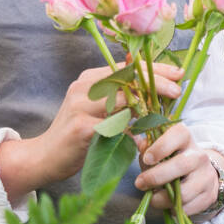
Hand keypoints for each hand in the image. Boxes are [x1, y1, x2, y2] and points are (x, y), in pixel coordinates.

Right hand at [37, 59, 185, 182]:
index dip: (155, 69)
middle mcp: (83, 88)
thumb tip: (154, 93)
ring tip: (166, 115)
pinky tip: (145, 141)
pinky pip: (114, 127)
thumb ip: (119, 100)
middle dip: (157, 83)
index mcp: (88, 79)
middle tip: (178, 92)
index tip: (178, 74)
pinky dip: (133, 133)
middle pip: (127, 79)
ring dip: (148, 107)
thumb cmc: (76, 136)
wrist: (44, 157)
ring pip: (123, 100)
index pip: (127, 67)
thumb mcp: (97, 111)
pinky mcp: (80, 127)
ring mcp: (80, 106)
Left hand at [132, 122, 223, 217]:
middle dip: (155, 177)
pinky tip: (168, 203)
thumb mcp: (158, 150)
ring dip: (162, 199)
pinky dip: (173, 209)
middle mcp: (199, 155)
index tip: (147, 159)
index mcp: (185, 138)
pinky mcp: (209, 196)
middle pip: (180, 165)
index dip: (160, 147)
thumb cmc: (171, 159)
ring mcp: (206, 176)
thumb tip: (142, 146)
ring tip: (153, 198)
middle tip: (140, 183)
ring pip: (183, 193)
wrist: (200, 174)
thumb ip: (148, 148)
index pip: (177, 135)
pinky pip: (188, 208)